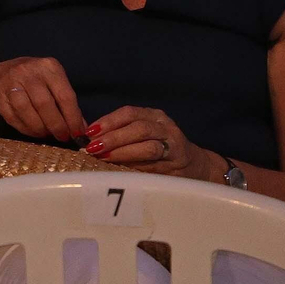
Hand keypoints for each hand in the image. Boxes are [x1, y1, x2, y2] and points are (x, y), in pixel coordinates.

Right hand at [0, 56, 85, 142]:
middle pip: (45, 104)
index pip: (65, 96)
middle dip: (56, 125)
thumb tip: (82, 130)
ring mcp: (10, 82)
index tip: (78, 134)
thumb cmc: (35, 82)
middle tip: (62, 137)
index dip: (73, 118)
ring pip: (27, 111)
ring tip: (46, 134)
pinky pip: (13, 118)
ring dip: (40, 129)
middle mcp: (28, 71)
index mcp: (48, 67)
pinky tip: (33, 131)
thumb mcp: (54, 84)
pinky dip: (26, 129)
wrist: (1, 75)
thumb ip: (67, 104)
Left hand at [85, 105, 211, 178]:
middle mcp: (166, 128)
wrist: (195, 164)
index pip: (129, 113)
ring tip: (104, 158)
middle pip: (139, 129)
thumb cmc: (159, 145)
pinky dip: (135, 168)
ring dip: (123, 153)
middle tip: (93, 147)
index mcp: (154, 116)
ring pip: (148, 148)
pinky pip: (154, 167)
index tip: (90, 132)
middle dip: (114, 138)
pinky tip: (121, 170)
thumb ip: (122, 132)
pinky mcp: (178, 167)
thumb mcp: (144, 132)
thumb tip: (90, 139)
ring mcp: (175, 147)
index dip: (108, 121)